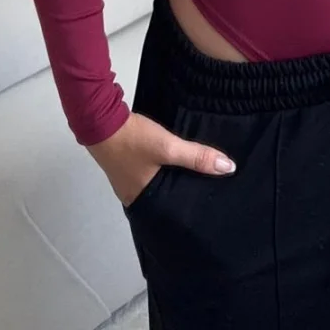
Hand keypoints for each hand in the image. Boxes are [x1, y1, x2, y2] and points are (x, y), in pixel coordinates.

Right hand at [87, 111, 235, 208]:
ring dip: (175, 179)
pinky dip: (165, 169)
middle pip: (166, 198)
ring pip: (159, 184)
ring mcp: (127, 179)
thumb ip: (197, 157)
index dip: (191, 208)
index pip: (172, 212)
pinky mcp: (126, 162)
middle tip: (212, 189)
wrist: (99, 117)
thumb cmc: (132, 140)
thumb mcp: (168, 147)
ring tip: (200, 176)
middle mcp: (132, 195)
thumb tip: (229, 168)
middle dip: (185, 193)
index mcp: (141, 201)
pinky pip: (152, 171)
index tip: (212, 204)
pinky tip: (177, 162)